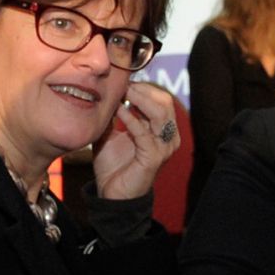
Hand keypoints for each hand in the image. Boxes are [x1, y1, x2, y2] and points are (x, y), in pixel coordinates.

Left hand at [93, 79, 179, 201]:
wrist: (113, 194)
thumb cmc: (114, 165)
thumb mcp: (111, 133)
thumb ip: (112, 114)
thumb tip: (106, 91)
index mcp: (162, 129)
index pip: (161, 98)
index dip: (143, 86)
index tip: (123, 81)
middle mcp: (168, 136)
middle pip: (164, 101)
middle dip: (143, 90)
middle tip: (123, 84)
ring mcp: (163, 147)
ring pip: (160, 113)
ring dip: (139, 100)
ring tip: (122, 93)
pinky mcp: (154, 157)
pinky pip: (144, 132)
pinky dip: (130, 118)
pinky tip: (118, 109)